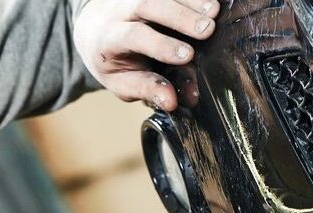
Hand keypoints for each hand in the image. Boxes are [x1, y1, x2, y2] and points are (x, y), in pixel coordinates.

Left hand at [74, 0, 219, 110]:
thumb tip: (172, 102)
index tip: (188, 56)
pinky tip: (212, 1)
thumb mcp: (122, 82)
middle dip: (180, 17)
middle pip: (148, 5)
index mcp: (110, 37)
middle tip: (208, 29)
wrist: (96, 29)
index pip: (134, 36)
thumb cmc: (113, 61)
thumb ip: (146, 89)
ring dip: (191, 1)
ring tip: (215, 11)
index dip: (161, 45)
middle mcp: (121, 10)